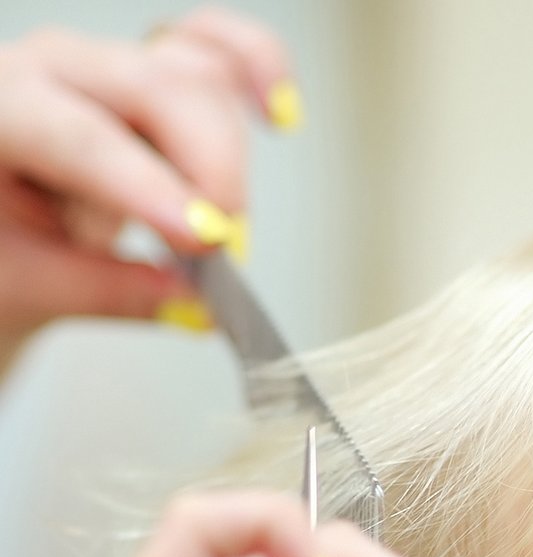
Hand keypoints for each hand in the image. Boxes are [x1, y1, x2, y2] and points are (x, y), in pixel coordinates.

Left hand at [0, 6, 297, 356]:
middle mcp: (55, 70)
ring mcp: (112, 68)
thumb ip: (110, 293)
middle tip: (224, 250)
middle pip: (158, 88)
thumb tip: (195, 306)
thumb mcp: (29, 286)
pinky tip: (280, 112)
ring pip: (199, 75)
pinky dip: (258, 68)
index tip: (205, 239)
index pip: (83, 137)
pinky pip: (218, 50)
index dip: (150, 187)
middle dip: (211, 170)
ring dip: (230, 159)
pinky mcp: (158, 79)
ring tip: (221, 232)